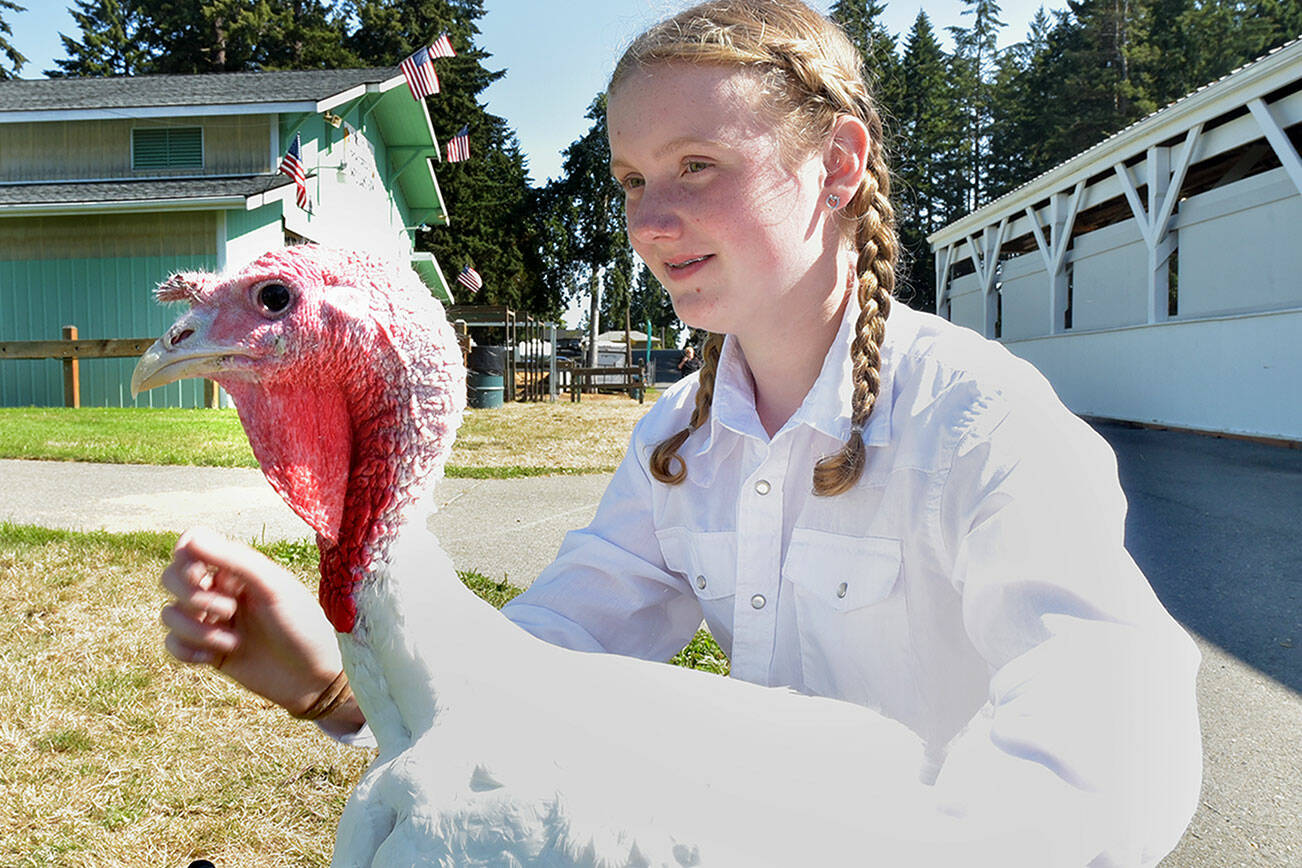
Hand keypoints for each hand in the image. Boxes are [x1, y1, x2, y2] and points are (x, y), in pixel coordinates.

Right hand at [159, 527, 364, 734]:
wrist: (313, 677)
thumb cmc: (300, 624)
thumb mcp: (272, 587)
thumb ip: (233, 559)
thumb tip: (190, 539)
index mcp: (238, 566)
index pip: (191, 544)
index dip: (185, 559)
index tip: (202, 576)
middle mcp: (221, 589)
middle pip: (170, 577)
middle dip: (191, 596)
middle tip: (228, 610)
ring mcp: (212, 619)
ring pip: (169, 613)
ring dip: (194, 629)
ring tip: (232, 642)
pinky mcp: (207, 649)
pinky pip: (171, 643)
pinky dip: (186, 650)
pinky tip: (214, 658)